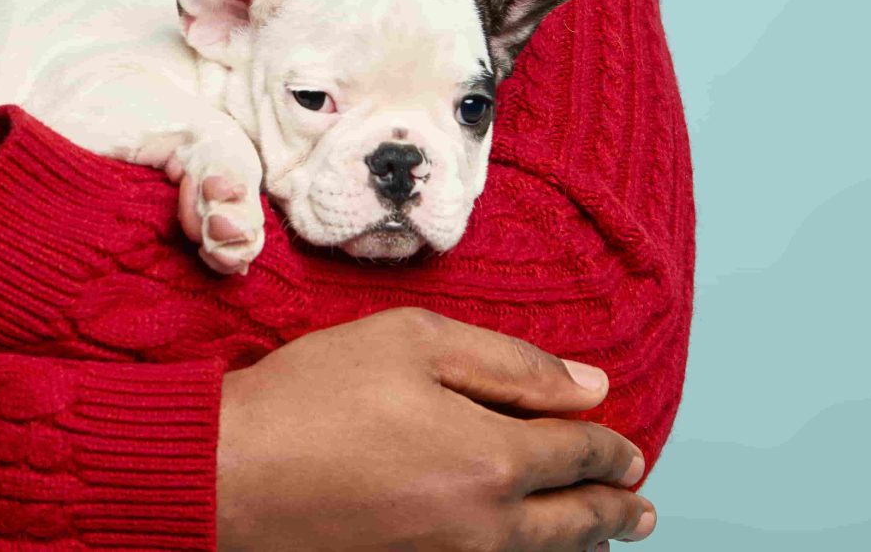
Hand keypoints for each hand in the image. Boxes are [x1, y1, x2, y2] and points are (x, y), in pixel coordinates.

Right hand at [214, 307, 654, 551]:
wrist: (229, 476)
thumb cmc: (311, 397)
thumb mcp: (410, 340)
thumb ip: (508, 361)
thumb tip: (590, 385)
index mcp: (492, 457)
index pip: (576, 454)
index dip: (611, 450)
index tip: (630, 451)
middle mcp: (486, 524)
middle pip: (575, 524)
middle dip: (615, 512)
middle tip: (640, 509)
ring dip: (581, 545)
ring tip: (604, 538)